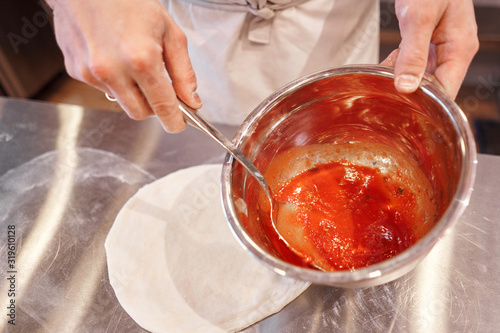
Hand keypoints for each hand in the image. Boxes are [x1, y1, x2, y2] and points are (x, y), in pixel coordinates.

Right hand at [45, 0, 200, 131]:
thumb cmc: (128, 0)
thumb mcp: (169, 32)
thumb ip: (183, 72)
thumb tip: (191, 99)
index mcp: (141, 59)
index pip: (162, 107)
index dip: (174, 121)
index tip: (178, 124)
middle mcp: (113, 70)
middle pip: (140, 113)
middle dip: (154, 107)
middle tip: (159, 88)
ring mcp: (91, 72)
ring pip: (121, 102)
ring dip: (133, 93)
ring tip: (133, 64)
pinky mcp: (76, 70)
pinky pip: (102, 88)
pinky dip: (114, 80)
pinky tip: (114, 57)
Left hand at [381, 0, 478, 98]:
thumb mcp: (418, 18)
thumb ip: (413, 54)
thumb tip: (407, 87)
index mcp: (460, 48)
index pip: (447, 90)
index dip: (426, 104)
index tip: (403, 110)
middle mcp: (454, 50)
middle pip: (435, 86)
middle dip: (412, 94)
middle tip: (387, 98)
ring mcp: (442, 46)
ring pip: (422, 76)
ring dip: (402, 80)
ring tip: (383, 82)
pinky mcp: (428, 41)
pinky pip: (415, 63)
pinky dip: (399, 67)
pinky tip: (386, 67)